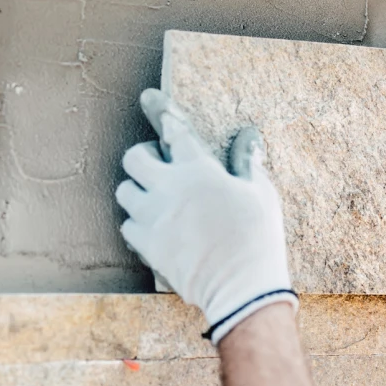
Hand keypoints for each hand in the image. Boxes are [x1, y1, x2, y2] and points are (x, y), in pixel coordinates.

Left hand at [116, 89, 297, 343]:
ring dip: (138, 192)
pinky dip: (137, 224)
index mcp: (199, 170)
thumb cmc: (257, 238)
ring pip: (125, 191)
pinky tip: (154, 228)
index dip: (160, 110)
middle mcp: (170, 188)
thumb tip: (248, 134)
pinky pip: (127, 225)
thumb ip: (246, 161)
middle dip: (143, 157)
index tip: (149, 99)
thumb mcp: (260, 194)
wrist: (241, 287)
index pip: (173, 129)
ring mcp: (154, 217)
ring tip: (156, 200)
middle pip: (133, 158)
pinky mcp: (147, 244)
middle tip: (158, 168)